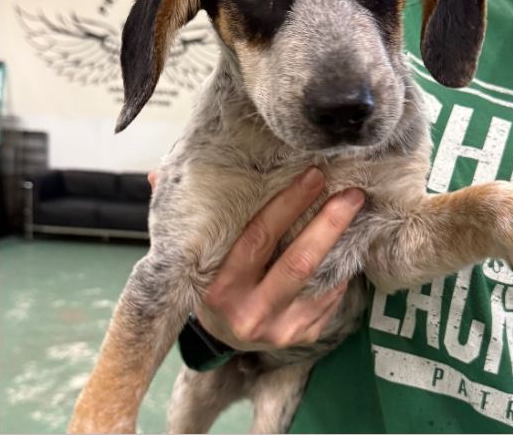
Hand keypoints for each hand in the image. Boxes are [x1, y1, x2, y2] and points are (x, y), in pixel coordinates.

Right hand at [147, 168, 364, 348]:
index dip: (288, 204)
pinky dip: (341, 271)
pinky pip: (329, 300)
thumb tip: (155, 175)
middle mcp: (247, 314)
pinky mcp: (300, 337)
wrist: (222, 337)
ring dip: (342, 243)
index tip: (313, 176)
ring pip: (318, 280)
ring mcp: (277, 331)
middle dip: (329, 223)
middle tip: (352, 193)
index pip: (258, 238)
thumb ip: (183, 217)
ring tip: (357, 210)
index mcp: (218, 288)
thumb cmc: (209, 281)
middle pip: (297, 262)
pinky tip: (350, 245)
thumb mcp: (192, 253)